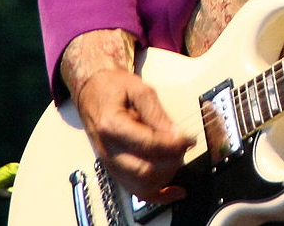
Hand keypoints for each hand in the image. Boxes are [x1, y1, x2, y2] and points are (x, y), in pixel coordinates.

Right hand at [74, 68, 194, 203]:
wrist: (94, 92)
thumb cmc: (114, 88)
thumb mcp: (139, 90)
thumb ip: (157, 114)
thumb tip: (176, 134)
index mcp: (111, 126)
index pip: (147, 144)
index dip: (173, 144)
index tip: (188, 138)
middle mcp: (108, 150)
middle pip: (144, 171)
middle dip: (171, 161)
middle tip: (183, 145)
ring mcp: (111, 163)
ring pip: (141, 185)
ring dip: (166, 175)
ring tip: (177, 155)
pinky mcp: (116, 170)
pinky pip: (136, 191)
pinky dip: (158, 195)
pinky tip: (176, 191)